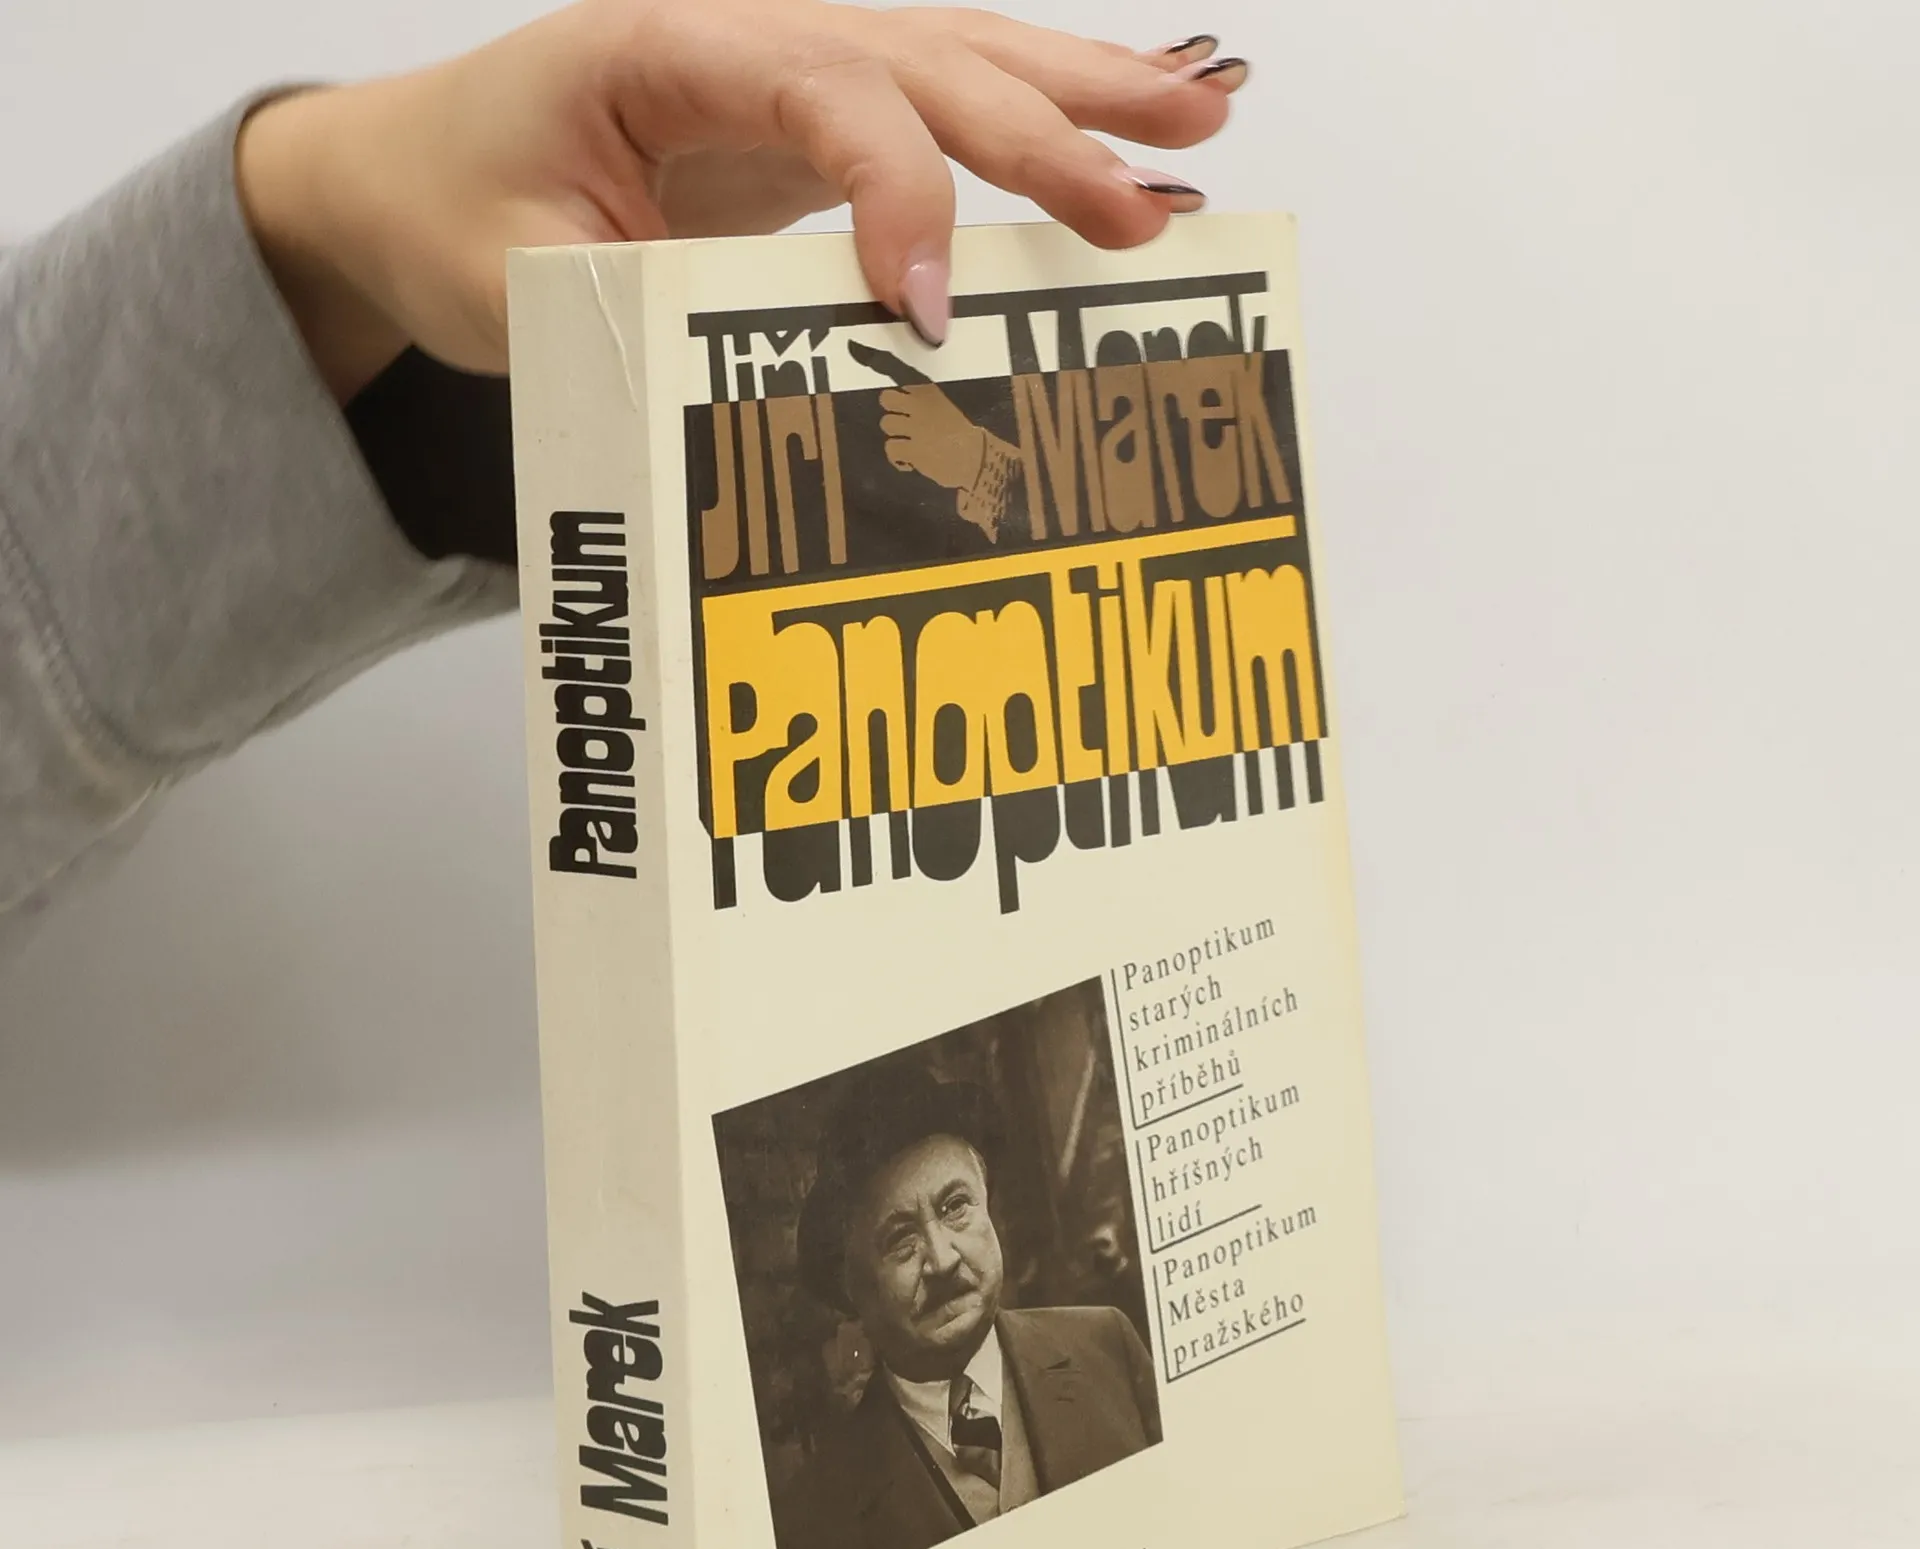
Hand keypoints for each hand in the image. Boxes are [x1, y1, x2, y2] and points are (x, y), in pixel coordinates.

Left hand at [235, 2, 1248, 396]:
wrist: (398, 177)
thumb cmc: (444, 220)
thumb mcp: (518, 292)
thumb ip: (654, 312)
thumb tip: (802, 367)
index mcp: (655, 46)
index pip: (820, 89)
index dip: (893, 192)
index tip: (924, 309)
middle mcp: (735, 32)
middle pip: (921, 54)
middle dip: (1046, 131)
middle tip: (1150, 206)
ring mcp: (776, 65)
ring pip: (950, 54)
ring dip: (1077, 91)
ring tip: (1200, 118)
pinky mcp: (800, 119)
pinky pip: (931, 103)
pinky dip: (1028, 118)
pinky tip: (1115, 133)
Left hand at [880, 384, 995, 491]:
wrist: (978, 459)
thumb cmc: (969, 437)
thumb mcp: (952, 410)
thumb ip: (933, 406)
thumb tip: (916, 411)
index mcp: (932, 393)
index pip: (904, 387)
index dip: (903, 398)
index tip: (906, 408)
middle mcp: (920, 406)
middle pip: (887, 399)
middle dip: (891, 409)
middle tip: (899, 423)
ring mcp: (914, 427)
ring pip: (887, 424)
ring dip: (895, 434)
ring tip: (907, 445)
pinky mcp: (911, 449)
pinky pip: (891, 449)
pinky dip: (897, 457)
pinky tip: (908, 463)